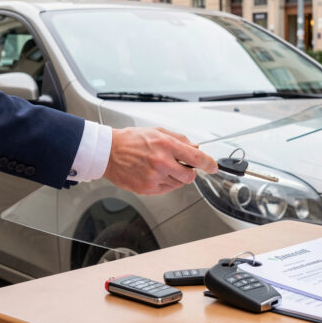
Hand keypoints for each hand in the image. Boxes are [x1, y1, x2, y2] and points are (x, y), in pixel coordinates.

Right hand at [103, 127, 217, 194]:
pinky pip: (166, 190)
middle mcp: (162, 162)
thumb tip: (195, 149)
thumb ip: (179, 140)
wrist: (108, 152)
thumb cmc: (131, 140)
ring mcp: (154, 177)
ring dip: (175, 177)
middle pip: (189, 176)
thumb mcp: (158, 132)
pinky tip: (153, 174)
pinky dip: (164, 183)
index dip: (209, 164)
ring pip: (178, 184)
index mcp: (166, 145)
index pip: (196, 158)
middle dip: (188, 172)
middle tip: (179, 165)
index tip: (213, 167)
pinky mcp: (147, 188)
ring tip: (160, 167)